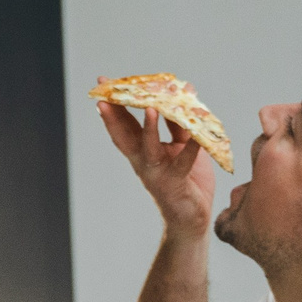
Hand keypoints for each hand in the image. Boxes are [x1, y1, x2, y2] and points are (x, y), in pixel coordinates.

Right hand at [97, 101, 215, 235]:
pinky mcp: (174, 183)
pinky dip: (191, 149)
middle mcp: (143, 160)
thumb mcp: (181, 144)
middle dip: (113, 114)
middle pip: (124, 134)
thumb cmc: (186, 178)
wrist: (191, 217)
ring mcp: (156, 172)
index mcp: (141, 149)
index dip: (113, 104)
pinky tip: (198, 135)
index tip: (102, 84)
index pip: (123, 123)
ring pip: (149, 148)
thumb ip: (179, 123)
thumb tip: (183, 94)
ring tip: (151, 109)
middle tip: (104, 95)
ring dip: (149, 129)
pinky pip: (183, 163)